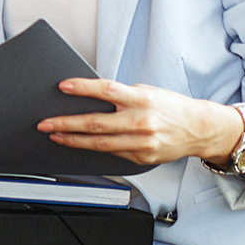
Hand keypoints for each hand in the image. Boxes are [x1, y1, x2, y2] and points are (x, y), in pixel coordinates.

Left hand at [35, 79, 243, 165]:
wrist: (199, 129)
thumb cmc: (171, 106)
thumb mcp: (147, 92)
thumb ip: (122, 95)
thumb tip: (90, 96)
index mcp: (142, 99)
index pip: (107, 91)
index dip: (83, 88)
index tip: (63, 86)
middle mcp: (141, 121)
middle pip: (96, 123)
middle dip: (66, 123)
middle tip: (45, 122)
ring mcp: (141, 143)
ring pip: (99, 144)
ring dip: (73, 140)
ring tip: (55, 135)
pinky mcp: (142, 158)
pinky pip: (112, 153)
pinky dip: (93, 149)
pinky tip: (79, 145)